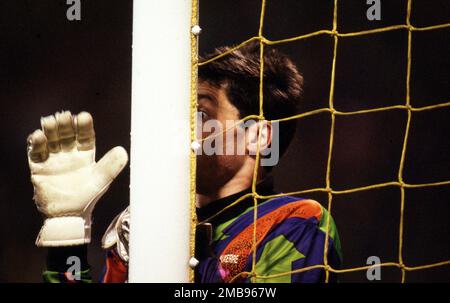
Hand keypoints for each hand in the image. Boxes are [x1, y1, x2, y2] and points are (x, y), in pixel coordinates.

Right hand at [27, 111, 127, 246]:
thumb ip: (111, 166)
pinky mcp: (39, 167)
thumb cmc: (86, 198)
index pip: (85, 136)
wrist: (68, 216)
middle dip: (65, 125)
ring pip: (51, 140)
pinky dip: (36, 144)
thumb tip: (123, 151)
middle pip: (66, 134)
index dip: (84, 126)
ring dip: (50, 130)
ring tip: (50, 122)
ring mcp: (54, 159)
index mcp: (86, 155)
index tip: (83, 116)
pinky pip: (36, 153)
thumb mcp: (101, 181)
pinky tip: (38, 136)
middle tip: (64, 116)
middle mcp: (70, 154)